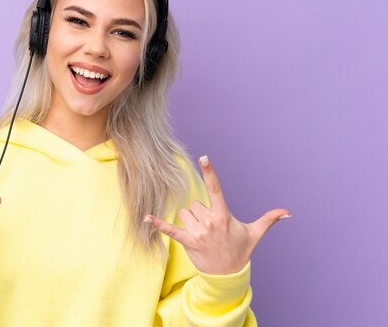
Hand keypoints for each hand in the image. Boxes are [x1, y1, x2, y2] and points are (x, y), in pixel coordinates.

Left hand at [145, 155, 289, 274]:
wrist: (228, 275)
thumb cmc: (240, 250)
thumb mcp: (254, 233)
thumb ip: (269, 219)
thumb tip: (288, 212)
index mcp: (224, 215)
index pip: (216, 189)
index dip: (210, 172)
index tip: (203, 157)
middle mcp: (210, 222)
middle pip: (195, 204)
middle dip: (200, 213)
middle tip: (211, 229)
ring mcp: (197, 232)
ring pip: (184, 214)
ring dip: (190, 221)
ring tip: (202, 234)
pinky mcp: (187, 242)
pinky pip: (170, 230)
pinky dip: (157, 224)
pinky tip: (146, 217)